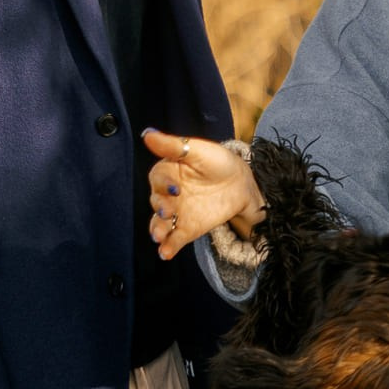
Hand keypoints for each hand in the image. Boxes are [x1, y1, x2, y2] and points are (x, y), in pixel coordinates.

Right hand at [143, 130, 265, 262]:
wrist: (241, 183)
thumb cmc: (217, 161)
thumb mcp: (198, 150)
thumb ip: (173, 145)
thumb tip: (147, 134)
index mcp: (167, 172)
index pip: (158, 178)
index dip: (164, 184)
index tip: (174, 188)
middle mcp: (168, 194)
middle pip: (157, 202)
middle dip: (160, 209)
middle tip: (167, 212)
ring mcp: (177, 213)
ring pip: (161, 223)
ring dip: (158, 230)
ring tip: (158, 237)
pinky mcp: (188, 228)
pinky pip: (175, 239)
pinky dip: (169, 247)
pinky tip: (165, 253)